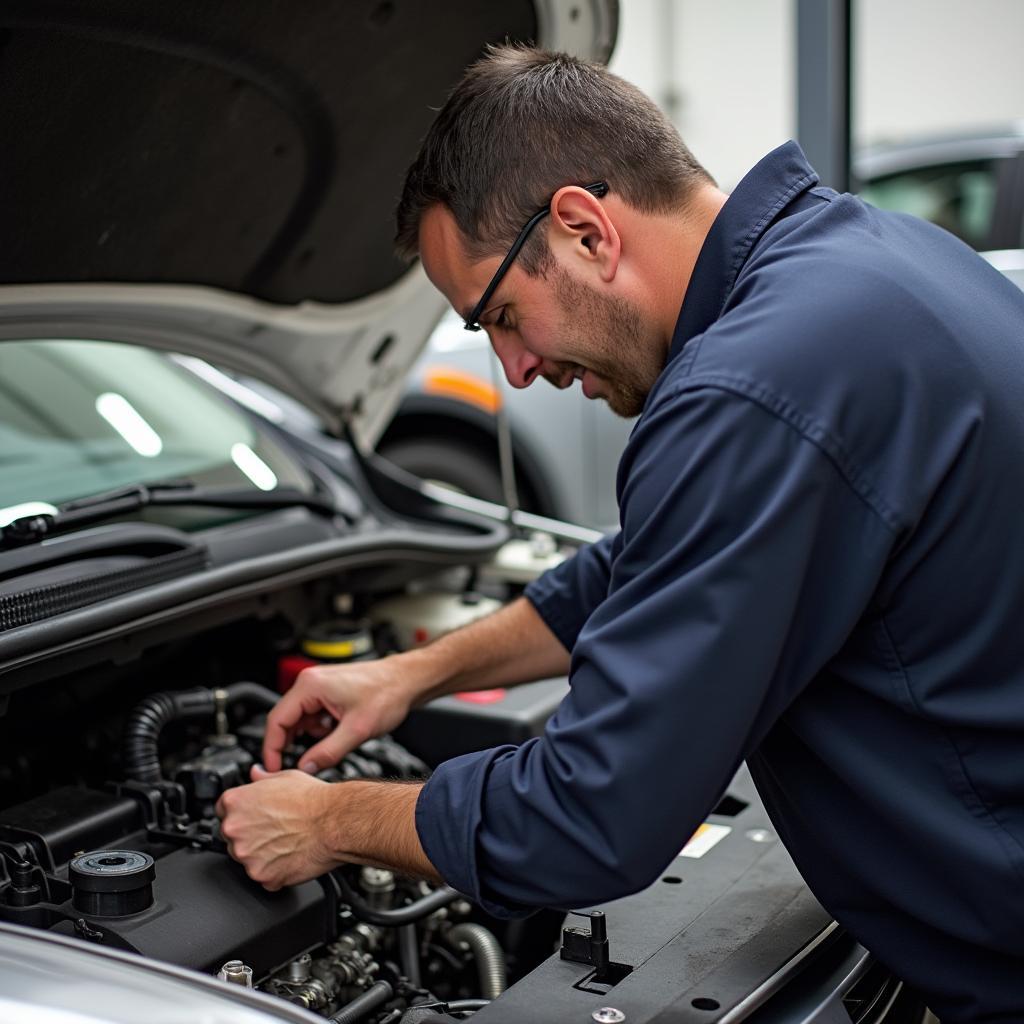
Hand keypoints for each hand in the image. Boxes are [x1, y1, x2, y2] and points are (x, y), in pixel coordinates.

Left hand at [216, 765, 335, 889]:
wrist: (334, 822)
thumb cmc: (314, 800)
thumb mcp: (286, 776)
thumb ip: (262, 778)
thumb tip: (255, 773)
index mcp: (236, 802)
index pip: (222, 810)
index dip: (241, 813)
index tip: (252, 815)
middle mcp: (235, 829)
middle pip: (232, 836)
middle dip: (249, 834)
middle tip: (274, 829)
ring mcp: (246, 855)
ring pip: (247, 858)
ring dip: (261, 854)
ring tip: (286, 841)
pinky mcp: (261, 876)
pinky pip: (263, 876)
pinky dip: (274, 871)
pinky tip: (290, 856)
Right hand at [263, 657, 420, 773]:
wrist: (408, 680)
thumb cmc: (388, 693)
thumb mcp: (357, 730)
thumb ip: (327, 752)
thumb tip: (305, 768)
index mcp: (310, 686)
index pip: (276, 721)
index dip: (272, 749)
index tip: (274, 769)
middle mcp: (310, 682)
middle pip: (285, 720)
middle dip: (293, 744)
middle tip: (301, 766)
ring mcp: (319, 685)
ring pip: (301, 720)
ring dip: (312, 736)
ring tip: (337, 739)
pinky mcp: (328, 691)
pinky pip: (314, 715)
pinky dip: (322, 728)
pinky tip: (341, 730)